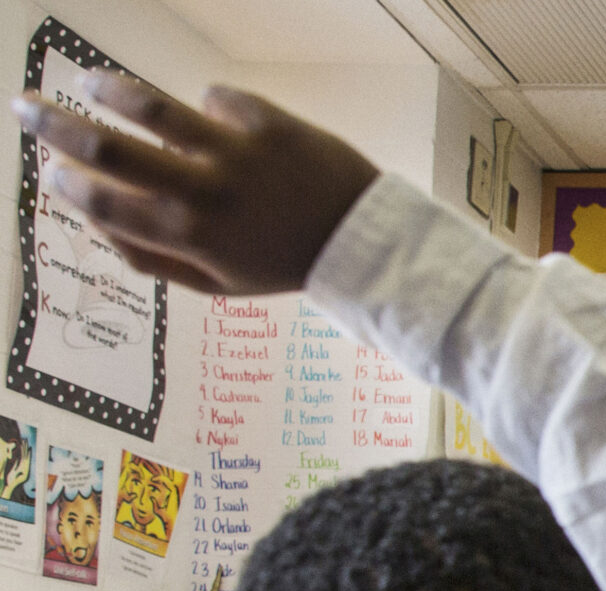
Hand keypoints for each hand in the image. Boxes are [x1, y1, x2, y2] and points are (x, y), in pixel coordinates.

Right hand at [12, 72, 377, 294]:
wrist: (362, 243)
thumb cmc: (280, 264)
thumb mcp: (215, 284)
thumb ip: (152, 258)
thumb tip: (95, 220)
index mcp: (188, 236)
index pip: (102, 201)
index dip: (65, 183)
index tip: (48, 169)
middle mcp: (204, 191)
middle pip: (108, 147)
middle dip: (52, 123)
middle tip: (23, 105)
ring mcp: (235, 152)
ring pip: (150, 105)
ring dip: (106, 88)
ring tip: (86, 82)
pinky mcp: (268, 122)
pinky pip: (216, 98)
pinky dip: (205, 104)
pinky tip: (207, 115)